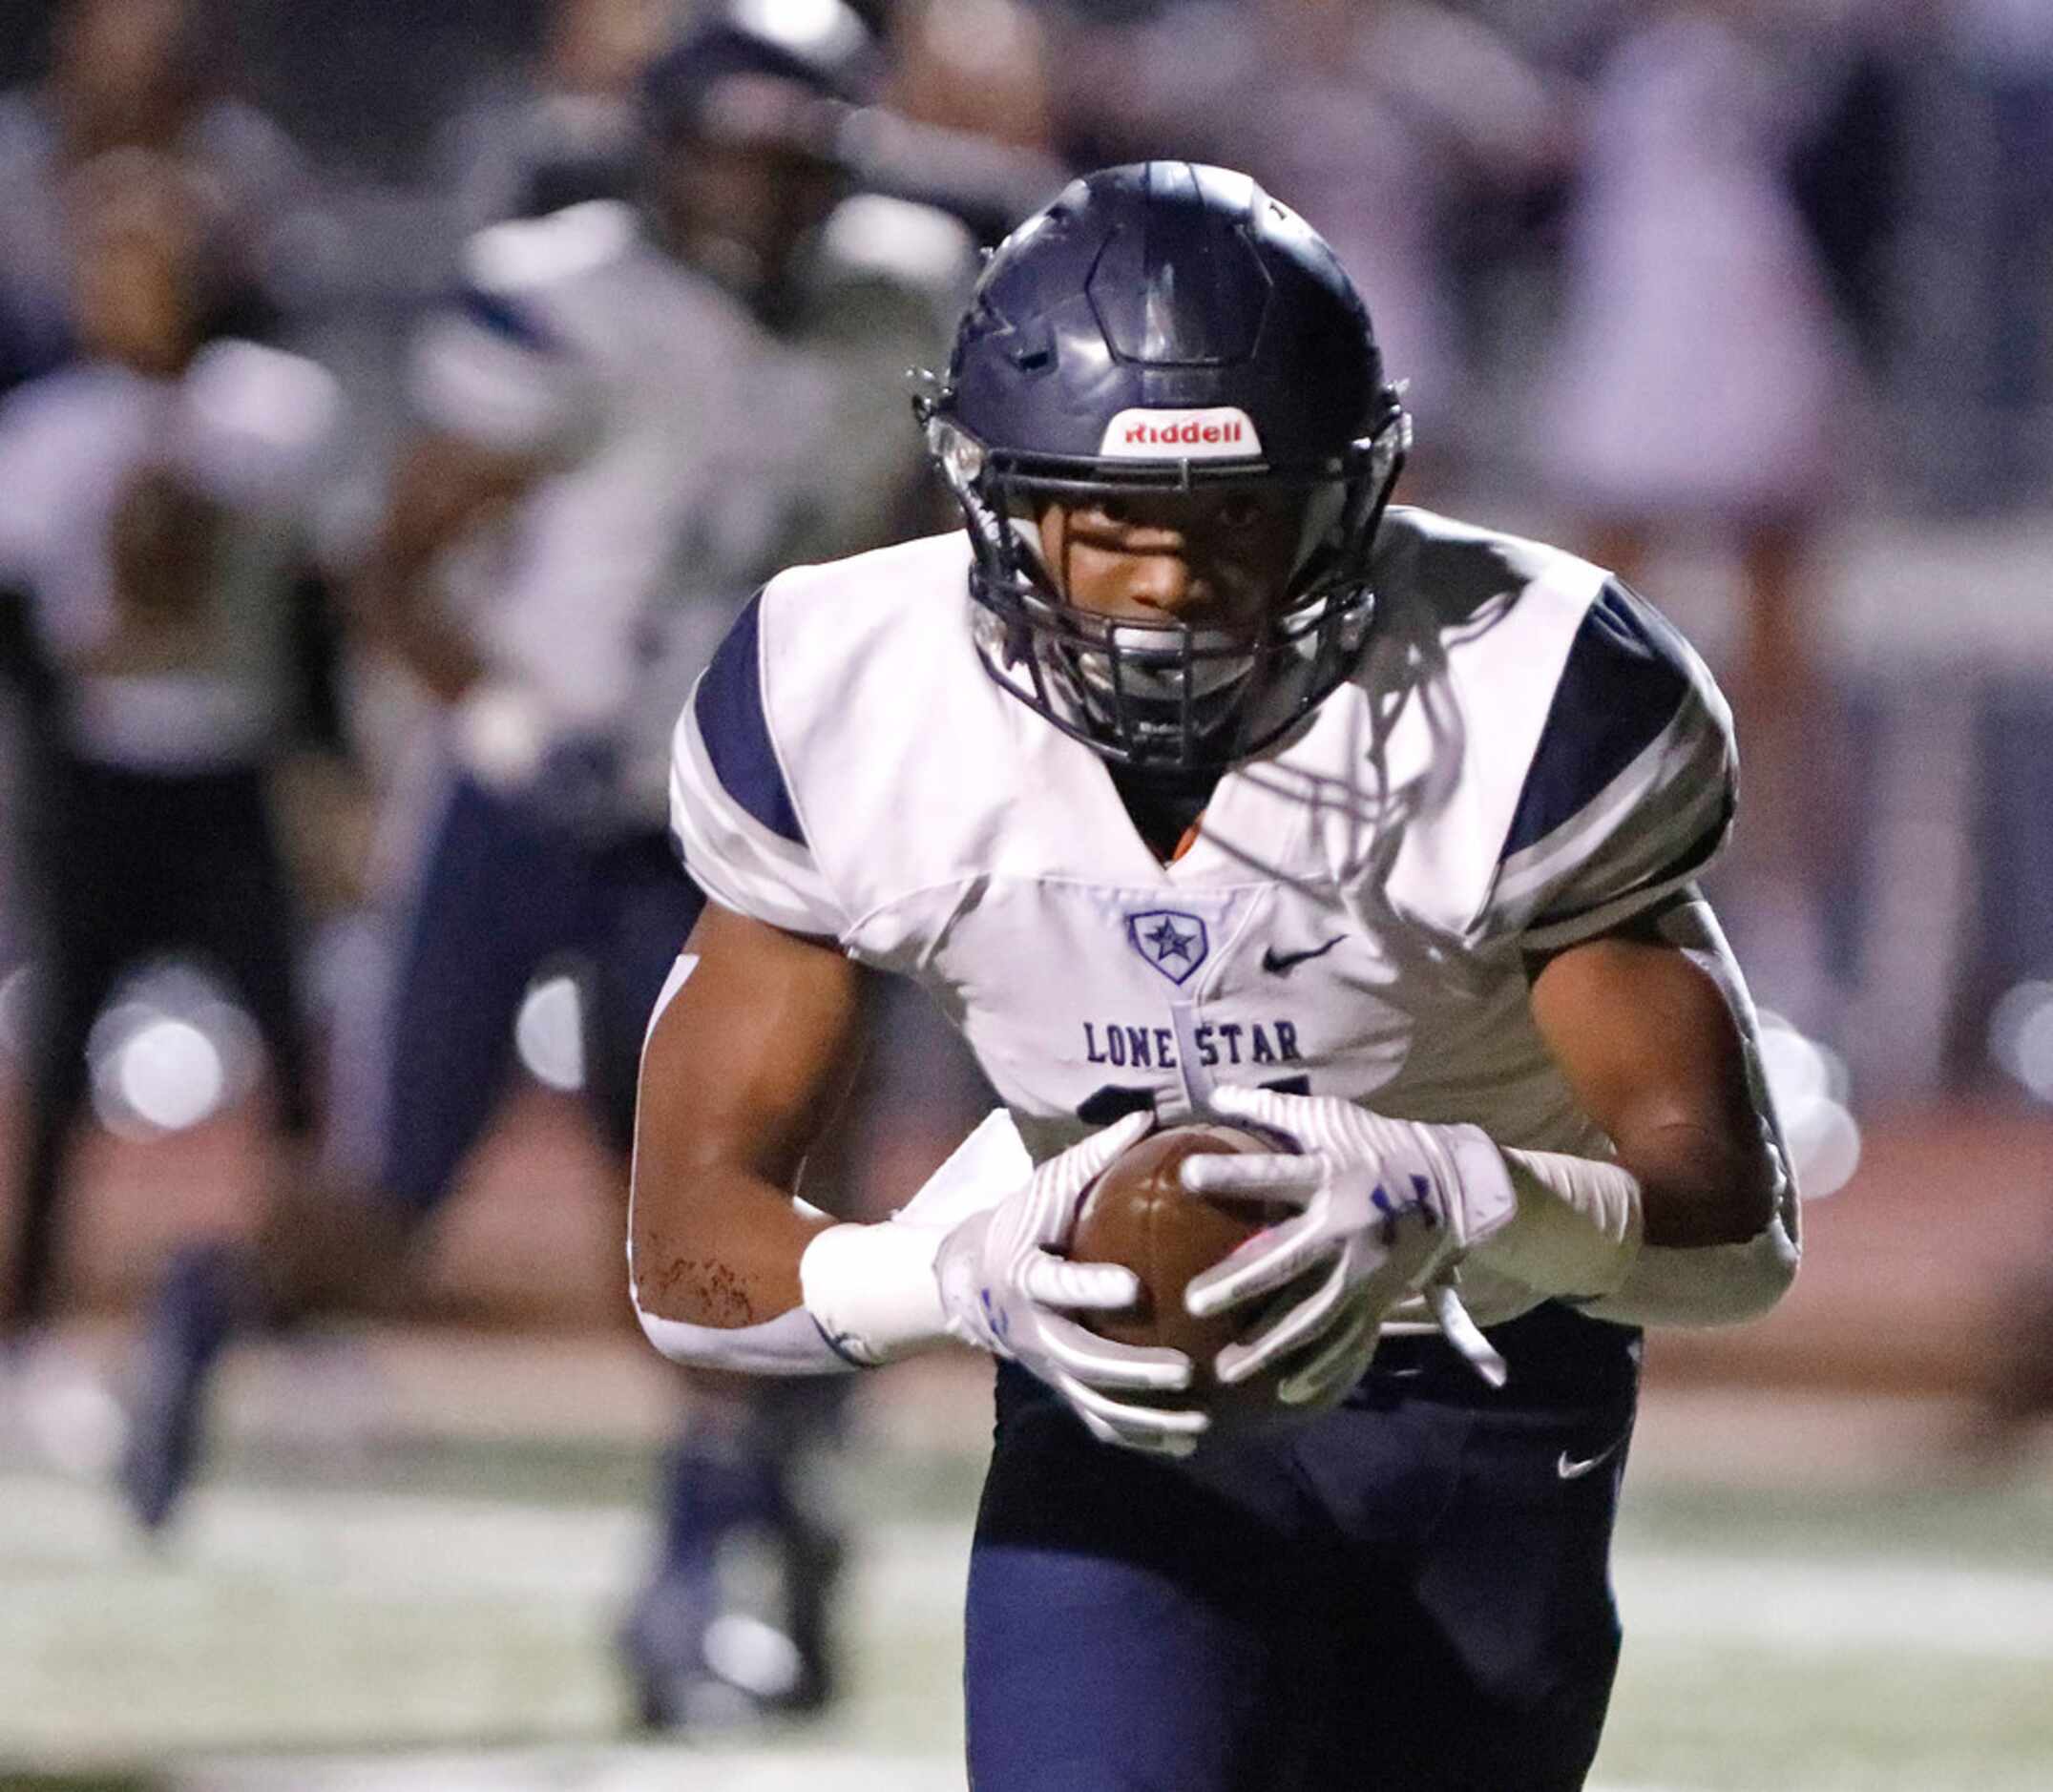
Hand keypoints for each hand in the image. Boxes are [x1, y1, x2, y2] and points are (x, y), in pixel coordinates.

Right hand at [934, 1112, 1208, 1457]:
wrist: (968, 1277)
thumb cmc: (1023, 1220)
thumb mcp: (1048, 1185)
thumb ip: (1096, 1157)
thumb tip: (1148, 1117)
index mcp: (1025, 1272)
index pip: (1057, 1285)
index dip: (1090, 1289)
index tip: (1134, 1288)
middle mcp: (1031, 1327)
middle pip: (1079, 1357)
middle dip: (1130, 1369)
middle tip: (1183, 1371)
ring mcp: (1045, 1364)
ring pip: (1092, 1400)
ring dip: (1144, 1416)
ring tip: (1199, 1421)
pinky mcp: (1058, 1386)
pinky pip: (1097, 1419)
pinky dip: (1139, 1436)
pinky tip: (1189, 1441)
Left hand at [1181, 1085, 1517, 1407]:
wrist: (1452, 1188)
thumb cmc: (1376, 1145)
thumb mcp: (1329, 1118)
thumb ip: (1270, 1109)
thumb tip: (1213, 1094)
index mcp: (1330, 1175)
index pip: (1273, 1172)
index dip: (1231, 1172)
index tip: (1186, 1174)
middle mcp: (1345, 1225)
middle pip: (1286, 1259)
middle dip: (1240, 1283)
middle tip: (1195, 1302)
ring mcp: (1363, 1270)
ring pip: (1312, 1314)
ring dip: (1269, 1344)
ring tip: (1226, 1369)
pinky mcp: (1379, 1298)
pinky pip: (1347, 1340)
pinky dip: (1320, 1369)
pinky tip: (1285, 1392)